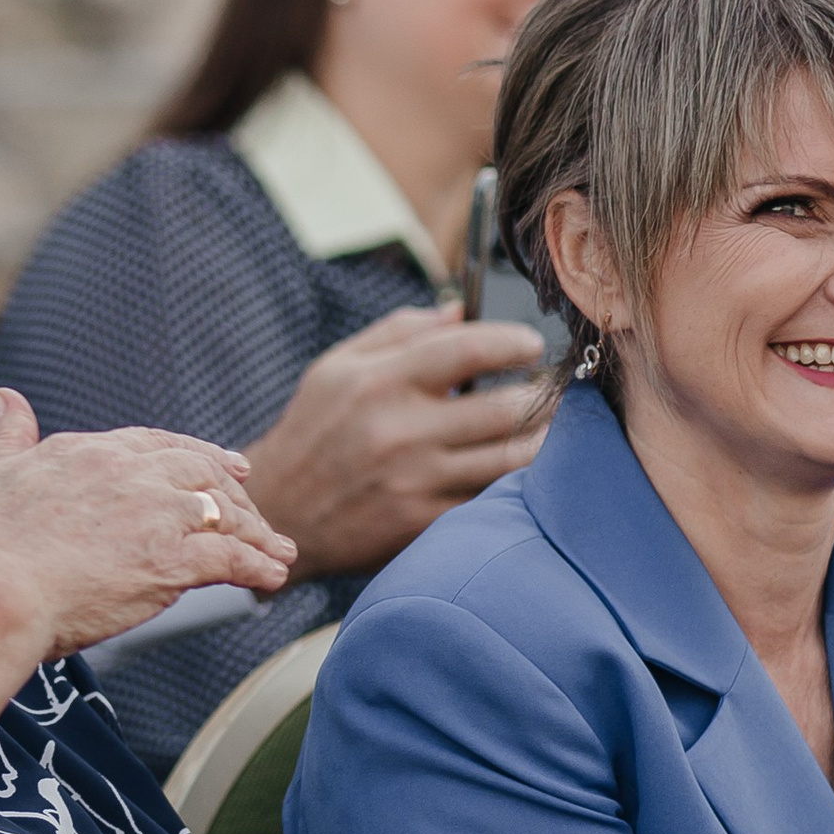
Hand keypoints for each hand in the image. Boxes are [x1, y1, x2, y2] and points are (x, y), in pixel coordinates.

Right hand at [0, 391, 295, 660]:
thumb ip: (10, 436)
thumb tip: (6, 398)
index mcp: (89, 451)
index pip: (155, 445)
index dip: (191, 455)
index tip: (217, 465)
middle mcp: (130, 473)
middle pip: (200, 473)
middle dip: (233, 490)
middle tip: (256, 506)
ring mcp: (156, 514)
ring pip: (225, 514)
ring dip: (256, 532)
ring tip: (278, 550)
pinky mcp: (172, 559)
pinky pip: (233, 558)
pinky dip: (259, 565)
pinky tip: (272, 576)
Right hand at [244, 303, 548, 582]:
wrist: (278, 513)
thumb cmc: (312, 432)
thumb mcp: (337, 367)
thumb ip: (400, 332)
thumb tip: (460, 310)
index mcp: (379, 381)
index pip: (469, 349)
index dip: (514, 343)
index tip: (531, 346)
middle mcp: (399, 431)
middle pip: (505, 408)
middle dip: (544, 395)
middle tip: (556, 389)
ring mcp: (414, 482)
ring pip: (510, 459)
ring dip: (543, 440)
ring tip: (550, 427)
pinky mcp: (423, 524)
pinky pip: (489, 499)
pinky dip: (515, 483)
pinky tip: (519, 468)